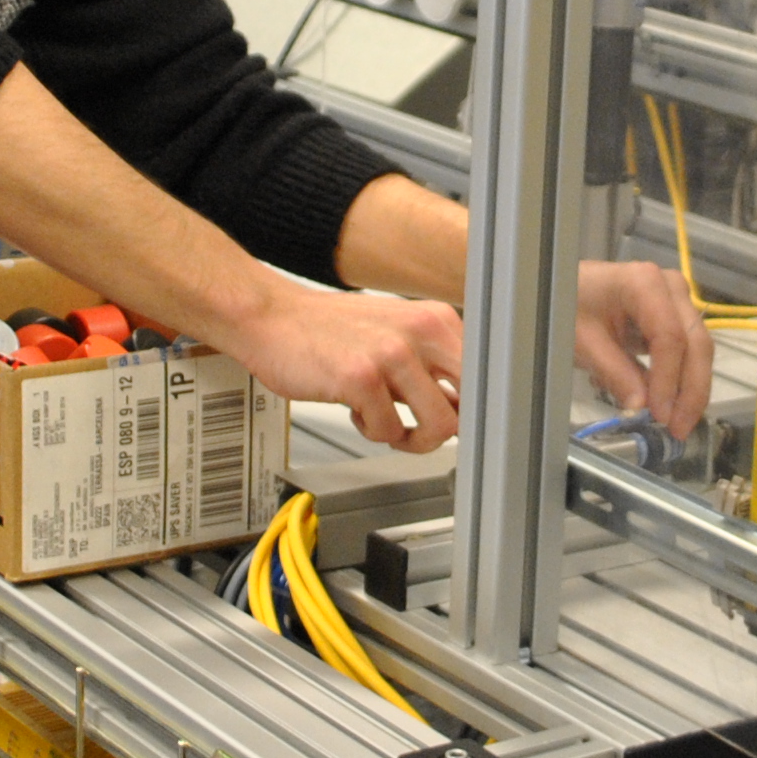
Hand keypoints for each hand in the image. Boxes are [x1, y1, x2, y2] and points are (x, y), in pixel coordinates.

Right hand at [228, 284, 464, 452]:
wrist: (272, 318)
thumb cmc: (330, 331)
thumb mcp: (395, 333)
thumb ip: (431, 364)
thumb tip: (464, 408)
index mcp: (436, 319)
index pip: (484, 376)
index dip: (473, 410)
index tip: (459, 424)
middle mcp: (421, 331)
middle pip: (471, 405)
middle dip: (450, 430)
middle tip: (424, 431)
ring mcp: (392, 354)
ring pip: (439, 426)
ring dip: (412, 438)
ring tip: (386, 424)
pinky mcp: (361, 378)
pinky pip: (389, 431)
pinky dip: (372, 431)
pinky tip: (355, 411)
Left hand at [577, 260, 713, 438]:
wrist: (570, 287)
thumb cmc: (571, 306)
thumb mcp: (583, 341)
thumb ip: (613, 372)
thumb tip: (640, 408)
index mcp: (644, 283)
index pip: (669, 336)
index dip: (668, 379)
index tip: (660, 414)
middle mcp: (671, 288)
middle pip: (695, 342)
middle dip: (690, 390)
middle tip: (678, 428)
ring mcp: (678, 301)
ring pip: (698, 349)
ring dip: (691, 389)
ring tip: (678, 424)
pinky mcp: (677, 317)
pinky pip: (689, 351)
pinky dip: (683, 380)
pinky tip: (675, 407)